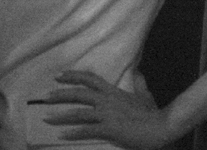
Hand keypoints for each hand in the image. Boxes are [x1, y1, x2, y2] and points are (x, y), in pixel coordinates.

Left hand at [43, 70, 174, 149]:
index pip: (91, 79)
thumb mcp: (144, 95)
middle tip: (45, 96)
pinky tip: (61, 135)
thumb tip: (137, 71)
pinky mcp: (109, 129)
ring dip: (61, 116)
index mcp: (114, 92)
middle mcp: (108, 100)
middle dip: (61, 94)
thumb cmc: (152, 112)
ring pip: (79, 113)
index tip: (60, 76)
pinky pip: (87, 130)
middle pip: (80, 94)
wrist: (160, 126)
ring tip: (46, 118)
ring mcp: (108, 114)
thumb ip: (139, 83)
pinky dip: (73, 132)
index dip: (74, 76)